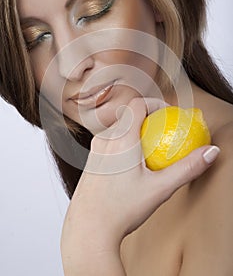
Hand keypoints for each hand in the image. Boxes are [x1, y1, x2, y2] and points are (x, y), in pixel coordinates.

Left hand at [60, 97, 218, 273]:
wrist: (88, 229)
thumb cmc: (121, 209)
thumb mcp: (160, 189)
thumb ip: (187, 168)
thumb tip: (210, 152)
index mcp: (120, 140)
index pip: (136, 104)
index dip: (154, 102)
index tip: (168, 113)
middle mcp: (104, 141)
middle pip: (128, 115)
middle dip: (148, 117)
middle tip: (163, 130)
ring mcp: (95, 151)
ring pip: (118, 129)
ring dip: (135, 130)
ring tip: (150, 147)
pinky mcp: (91, 162)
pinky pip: (109, 142)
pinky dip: (124, 142)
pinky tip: (133, 164)